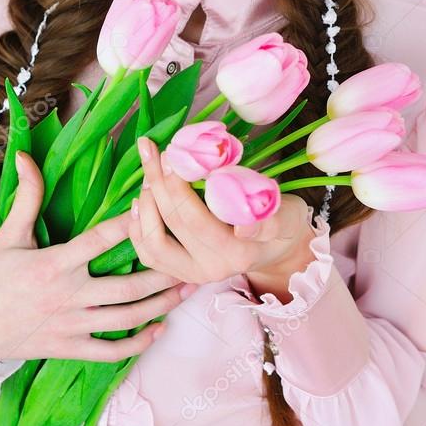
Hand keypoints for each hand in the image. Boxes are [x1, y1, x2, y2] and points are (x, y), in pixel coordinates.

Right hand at [0, 150, 194, 371]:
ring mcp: (70, 325)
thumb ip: (26, 196)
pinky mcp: (68, 348)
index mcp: (54, 264)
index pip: (100, 239)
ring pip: (125, 318)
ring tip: (186, 289)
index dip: (130, 223)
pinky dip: (137, 344)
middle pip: (127, 285)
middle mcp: (68, 295)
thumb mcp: (7, 235)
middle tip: (191, 258)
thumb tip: (27, 155)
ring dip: (160, 305)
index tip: (155, 205)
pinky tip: (158, 329)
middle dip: (162, 272)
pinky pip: (109, 351)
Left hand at [129, 137, 316, 284]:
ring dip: (145, 204)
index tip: (170, 153)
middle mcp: (211, 268)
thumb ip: (268, 220)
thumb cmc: (283, 223)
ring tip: (149, 172)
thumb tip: (243, 227)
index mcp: (237, 253)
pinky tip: (140, 199)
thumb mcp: (287, 216)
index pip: (195, 218)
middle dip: (157, 182)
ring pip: (153, 243)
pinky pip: (149, 254)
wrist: (278, 250)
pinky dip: (138, 226)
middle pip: (172, 224)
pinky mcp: (179, 273)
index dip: (177, 185)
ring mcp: (192, 274)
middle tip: (152, 150)